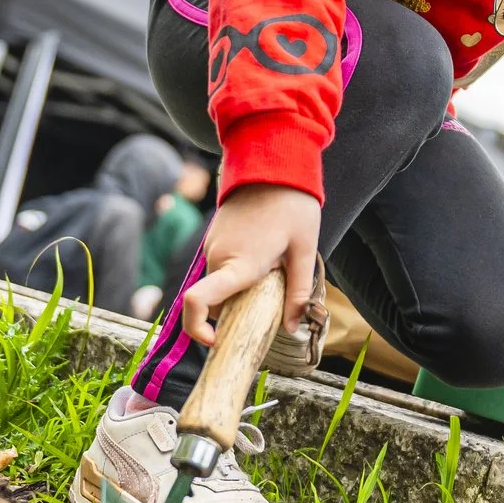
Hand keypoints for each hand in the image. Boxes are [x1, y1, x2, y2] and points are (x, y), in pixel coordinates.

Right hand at [181, 182, 320, 349]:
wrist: (273, 161)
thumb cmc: (293, 205)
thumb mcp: (305, 250)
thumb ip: (299, 291)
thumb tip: (293, 328)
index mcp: (238, 264)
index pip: (198, 302)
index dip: (199, 330)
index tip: (216, 342)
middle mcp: (217, 257)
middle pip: (216, 301)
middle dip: (237, 311)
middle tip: (271, 301)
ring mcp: (213, 245)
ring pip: (219, 284)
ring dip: (239, 289)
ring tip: (273, 269)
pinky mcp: (214, 236)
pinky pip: (220, 267)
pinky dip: (236, 273)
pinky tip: (264, 255)